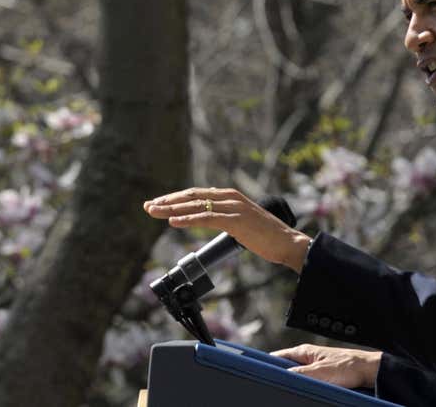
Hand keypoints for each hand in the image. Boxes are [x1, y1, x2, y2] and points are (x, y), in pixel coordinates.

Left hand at [143, 187, 312, 271]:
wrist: (287, 242)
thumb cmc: (267, 236)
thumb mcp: (242, 221)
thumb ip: (226, 216)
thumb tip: (211, 217)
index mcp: (229, 196)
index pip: (196, 194)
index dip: (175, 199)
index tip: (158, 204)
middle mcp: (229, 197)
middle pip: (191, 196)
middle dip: (167, 201)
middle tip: (148, 206)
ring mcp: (232, 207)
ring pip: (195, 206)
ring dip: (171, 209)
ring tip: (153, 212)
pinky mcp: (235, 220)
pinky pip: (206, 218)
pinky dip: (187, 219)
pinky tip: (173, 221)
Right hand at [272, 344, 381, 388]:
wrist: (368, 371)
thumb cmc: (349, 366)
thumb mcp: (320, 372)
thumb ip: (299, 373)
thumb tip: (283, 377)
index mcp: (304, 351)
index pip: (278, 357)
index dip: (269, 365)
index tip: (262, 373)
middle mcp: (308, 358)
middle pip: (287, 369)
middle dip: (283, 378)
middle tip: (280, 386)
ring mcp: (315, 367)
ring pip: (298, 377)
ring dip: (297, 384)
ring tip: (296, 390)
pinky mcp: (323, 377)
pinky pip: (309, 382)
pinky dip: (306, 387)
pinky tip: (308, 392)